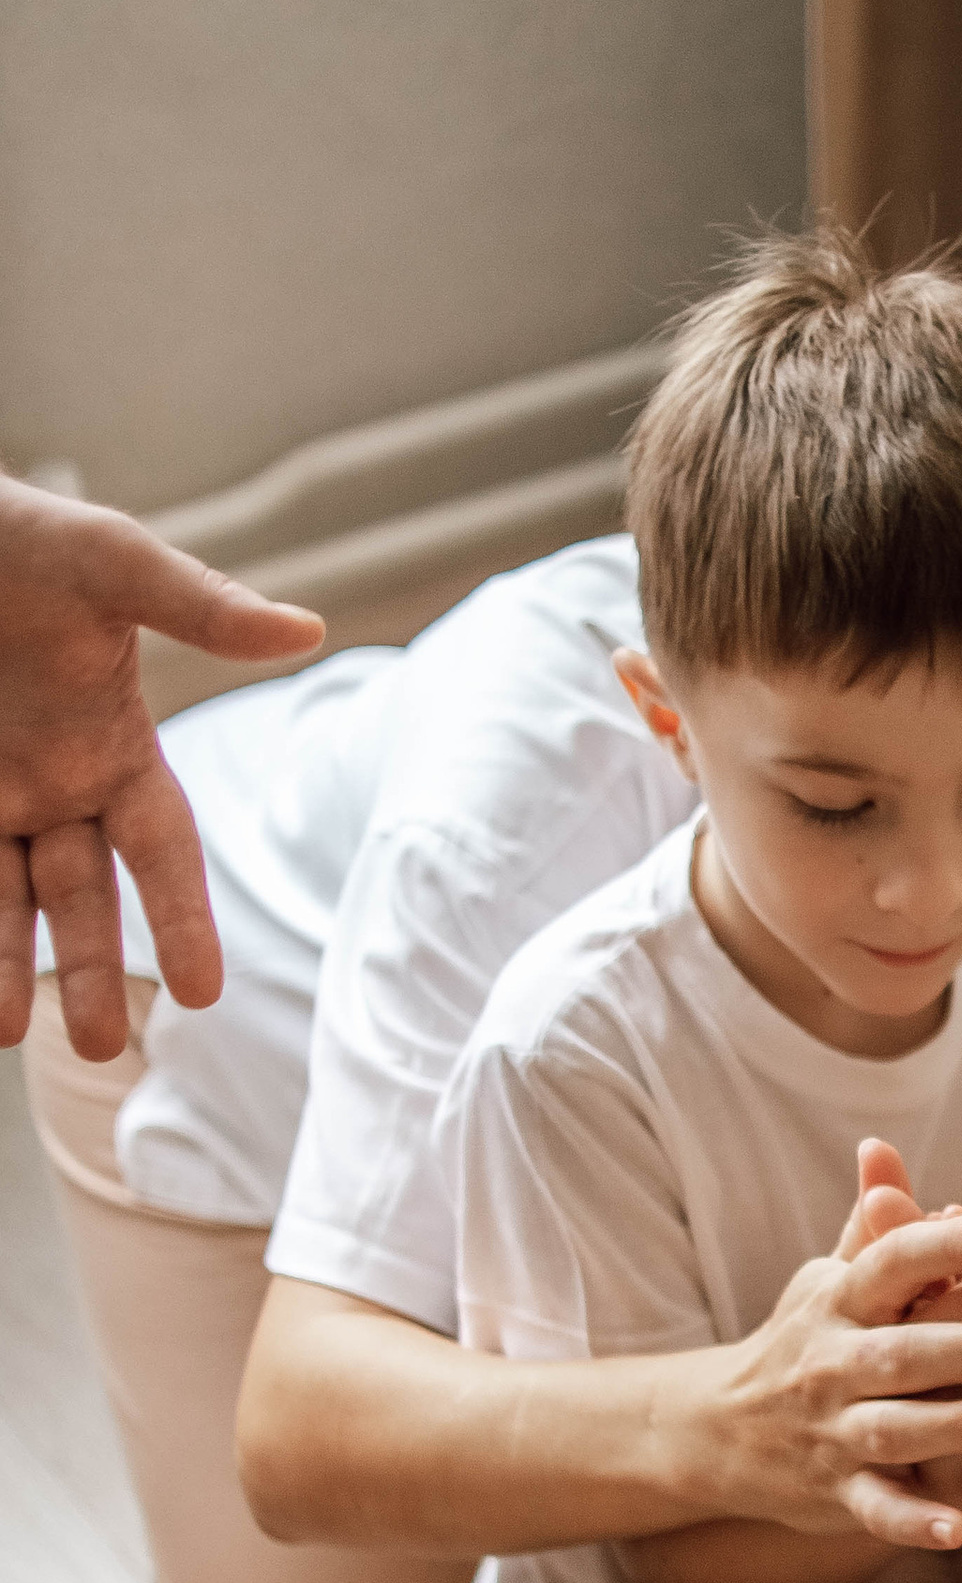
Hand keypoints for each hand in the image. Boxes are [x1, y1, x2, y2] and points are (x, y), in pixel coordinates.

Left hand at [0, 475, 324, 1056]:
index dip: (184, 918)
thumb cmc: (20, 535)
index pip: (162, 851)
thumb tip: (309, 629)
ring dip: (3, 967)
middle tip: (97, 1047)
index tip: (205, 992)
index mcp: (112, 746)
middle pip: (79, 899)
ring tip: (3, 1034)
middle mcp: (50, 785)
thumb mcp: (111, 563)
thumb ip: (200, 606)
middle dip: (88, 971)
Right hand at [689, 1183, 961, 1548]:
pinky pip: (878, 1511)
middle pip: (910, 1350)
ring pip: (901, 1428)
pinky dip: (916, 1523)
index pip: (894, 1262)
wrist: (717, 1432)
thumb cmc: (802, 1342)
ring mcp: (834, 1432)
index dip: (949, 1243)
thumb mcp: (825, 1281)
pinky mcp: (838, 1495)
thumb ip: (869, 1228)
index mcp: (840, 1302)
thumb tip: (882, 1151)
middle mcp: (833, 1365)